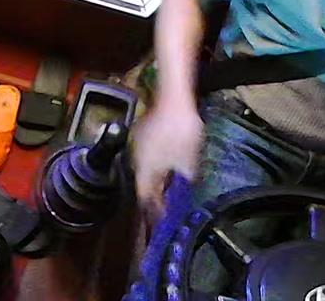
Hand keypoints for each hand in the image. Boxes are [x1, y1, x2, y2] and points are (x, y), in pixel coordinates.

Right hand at [131, 98, 203, 222]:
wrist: (173, 97)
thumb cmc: (180, 131)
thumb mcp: (188, 162)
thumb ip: (183, 183)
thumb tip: (180, 199)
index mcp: (145, 172)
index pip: (146, 201)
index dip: (154, 216)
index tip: (161, 226)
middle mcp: (136, 162)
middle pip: (143, 188)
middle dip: (154, 201)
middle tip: (164, 213)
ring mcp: (138, 148)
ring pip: (145, 174)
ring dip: (155, 185)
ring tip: (167, 194)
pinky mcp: (142, 137)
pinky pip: (148, 161)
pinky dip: (157, 170)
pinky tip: (167, 170)